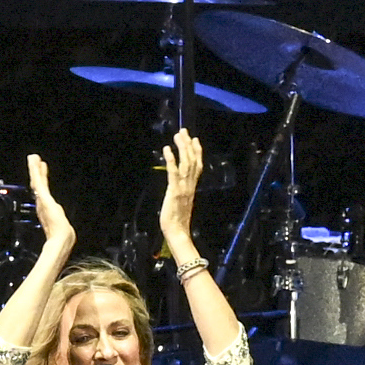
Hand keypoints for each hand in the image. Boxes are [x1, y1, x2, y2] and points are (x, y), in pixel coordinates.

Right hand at [25, 148, 76, 245]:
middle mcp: (42, 204)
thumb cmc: (62, 238)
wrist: (59, 241)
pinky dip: (35, 170)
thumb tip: (67, 231)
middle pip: (38, 185)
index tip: (41, 174)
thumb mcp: (62, 229)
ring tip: (33, 157)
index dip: (41, 184)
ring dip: (34, 168)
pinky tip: (34, 161)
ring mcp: (42, 200)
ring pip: (37, 181)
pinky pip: (38, 181)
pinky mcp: (43, 197)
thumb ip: (62, 228)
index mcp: (47, 210)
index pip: (43, 194)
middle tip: (34, 160)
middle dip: (36, 173)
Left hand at [159, 130, 207, 255]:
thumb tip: (179, 188)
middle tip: (184, 131)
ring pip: (186, 163)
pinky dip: (171, 159)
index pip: (197, 166)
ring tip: (177, 135)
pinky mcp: (175, 190)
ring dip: (182, 148)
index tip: (195, 140)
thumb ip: (182, 193)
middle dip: (188, 144)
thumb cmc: (177, 222)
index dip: (197, 152)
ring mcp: (183, 187)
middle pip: (192, 161)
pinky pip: (174, 172)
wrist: (177, 233)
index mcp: (192, 188)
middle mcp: (190, 185)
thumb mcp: (181, 203)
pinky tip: (167, 149)